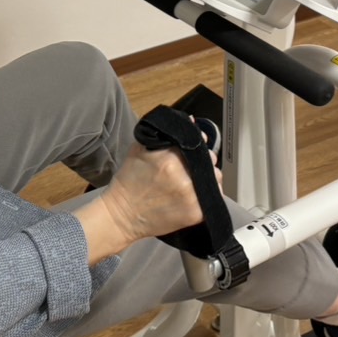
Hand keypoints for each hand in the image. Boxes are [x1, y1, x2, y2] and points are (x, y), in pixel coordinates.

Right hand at [97, 143, 220, 247]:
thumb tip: (191, 120)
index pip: (199, 143)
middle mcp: (185, 177)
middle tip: (188, 168)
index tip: (191, 150)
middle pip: (210, 161)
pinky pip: (213, 198)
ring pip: (214, 179)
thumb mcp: (140, 149)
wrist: (122, 215)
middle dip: (203, 161)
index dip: (197, 145)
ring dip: (207, 178)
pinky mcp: (197, 213)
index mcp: (171, 158)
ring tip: (191, 183)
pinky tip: (192, 195)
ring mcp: (193, 197)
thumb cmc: (129, 181)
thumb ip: (165, 134)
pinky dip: (206, 195)